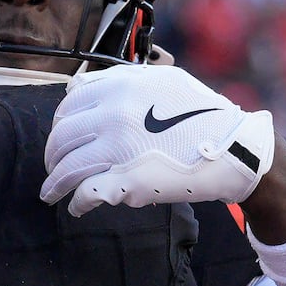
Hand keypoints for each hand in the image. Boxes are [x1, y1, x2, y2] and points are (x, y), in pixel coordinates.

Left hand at [40, 64, 273, 216]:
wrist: (235, 148)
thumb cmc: (201, 114)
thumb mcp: (162, 80)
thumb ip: (120, 80)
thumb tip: (77, 85)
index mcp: (119, 87)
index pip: (68, 105)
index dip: (60, 124)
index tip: (62, 137)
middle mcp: (113, 114)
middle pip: (61, 137)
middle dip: (52, 155)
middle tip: (53, 166)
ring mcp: (117, 148)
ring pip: (66, 168)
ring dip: (54, 183)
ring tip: (50, 192)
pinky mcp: (125, 181)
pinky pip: (85, 194)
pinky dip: (76, 202)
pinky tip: (75, 206)